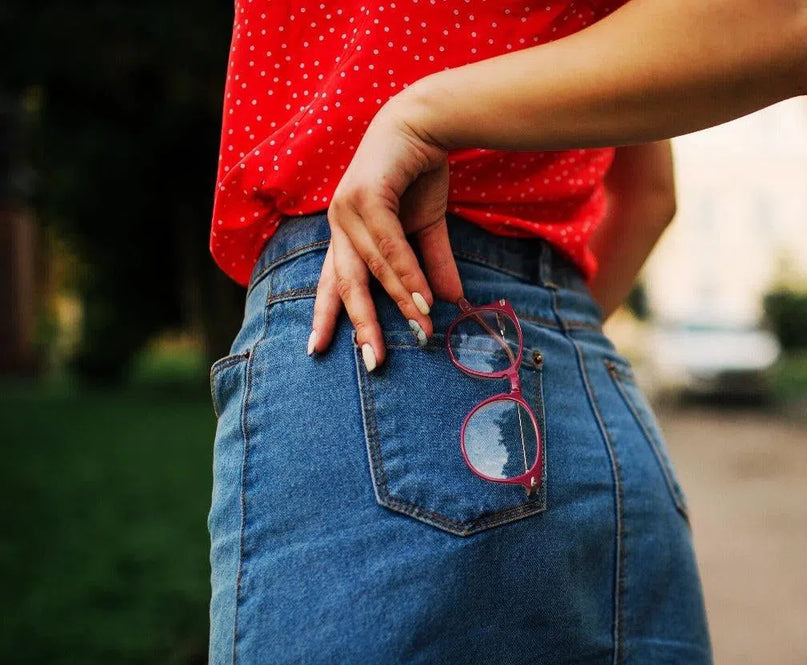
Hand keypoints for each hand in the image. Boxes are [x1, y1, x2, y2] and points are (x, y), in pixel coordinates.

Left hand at [308, 99, 464, 369]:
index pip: (333, 280)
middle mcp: (339, 222)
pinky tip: (423, 300)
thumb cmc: (419, 170)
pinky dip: (408, 275)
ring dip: (399, 303)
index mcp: (347, 232)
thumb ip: (433, 264)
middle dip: (360, 324)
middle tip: (373, 361)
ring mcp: (348, 208)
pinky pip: (389, 247)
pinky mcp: (366, 196)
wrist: (426, 122)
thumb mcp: (428, 225)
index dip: (326, 314)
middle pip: (345, 283)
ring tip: (421, 333)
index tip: (317, 349)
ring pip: (372, 269)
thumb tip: (452, 302)